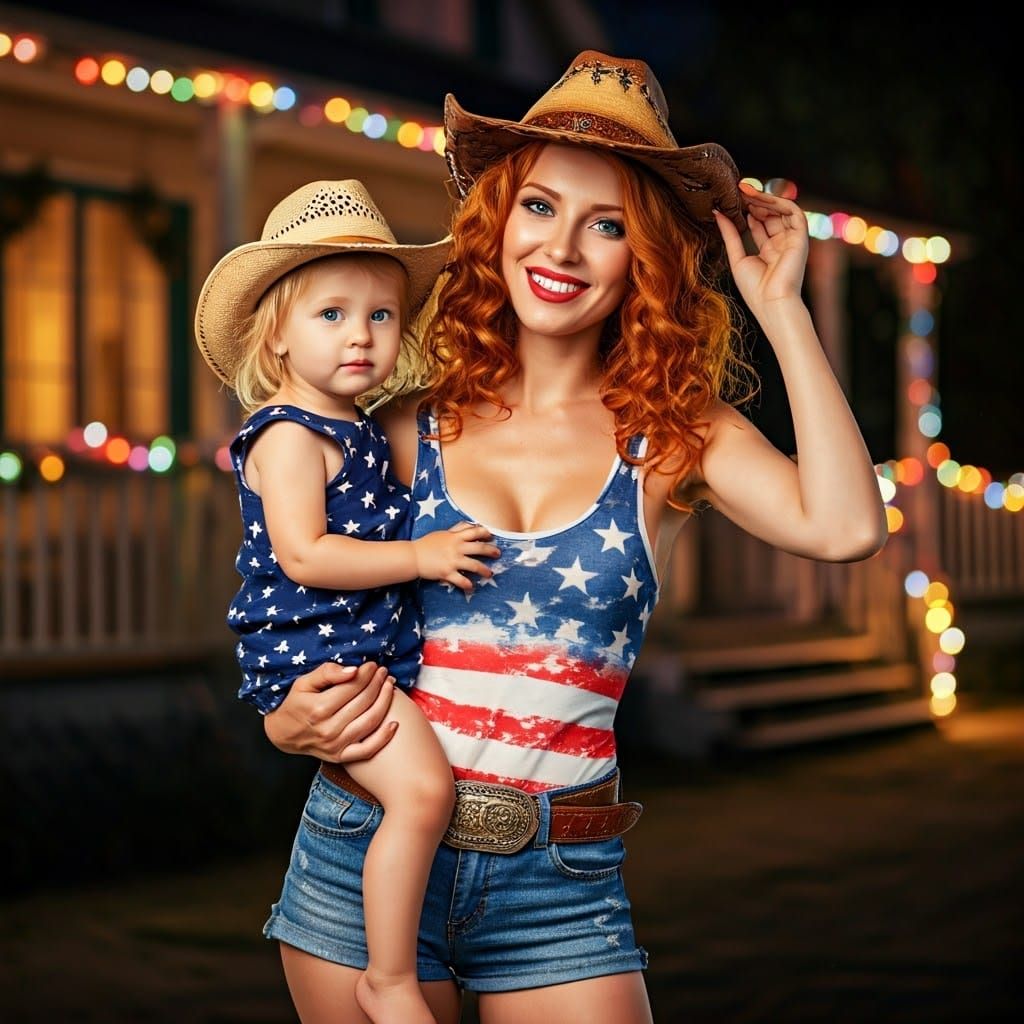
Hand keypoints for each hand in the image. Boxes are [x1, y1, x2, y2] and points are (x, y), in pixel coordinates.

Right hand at [263, 660, 396, 762]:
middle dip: (377, 683)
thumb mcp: (304, 682)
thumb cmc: (296, 703)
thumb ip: (327, 673)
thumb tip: (353, 670)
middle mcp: (328, 729)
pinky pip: (368, 749)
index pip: (352, 687)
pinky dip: (384, 737)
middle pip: (363, 702)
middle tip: (384, 672)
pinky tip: (395, 723)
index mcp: (318, 708)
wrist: (283, 733)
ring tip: (389, 686)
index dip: (366, 673)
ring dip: (385, 702)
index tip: (373, 665)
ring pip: (370, 721)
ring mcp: (336, 745)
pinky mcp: (341, 756)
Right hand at [412, 521, 499, 591]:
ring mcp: (452, 561)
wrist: (413, 556)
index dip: (485, 533)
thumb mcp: (443, 533)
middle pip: (480, 548)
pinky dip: (468, 585)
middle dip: (491, 551)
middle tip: (498, 554)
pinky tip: (472, 587)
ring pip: (474, 565)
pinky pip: (461, 580)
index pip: (475, 532)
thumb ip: (457, 530)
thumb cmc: (427, 544)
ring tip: (490, 574)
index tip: (491, 536)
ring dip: (484, 570)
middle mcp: (456, 548)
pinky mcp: (447, 573)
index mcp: (455, 537)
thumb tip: (470, 525)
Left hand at [714, 180, 808, 313]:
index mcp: (768, 251)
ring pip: (781, 210)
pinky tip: (760, 200)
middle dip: (754, 201)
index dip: (746, 210)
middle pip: (770, 215)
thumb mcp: (737, 257)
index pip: (758, 224)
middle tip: (738, 189)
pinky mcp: (801, 237)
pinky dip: (778, 203)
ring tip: (746, 192)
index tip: (732, 198)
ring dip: (764, 199)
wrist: (772, 304)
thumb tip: (717, 213)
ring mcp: (792, 240)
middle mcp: (781, 244)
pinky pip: (793, 212)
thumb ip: (730, 234)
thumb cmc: (755, 289)